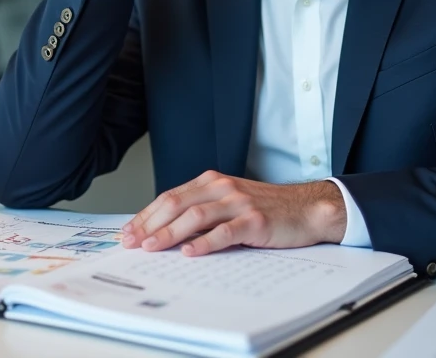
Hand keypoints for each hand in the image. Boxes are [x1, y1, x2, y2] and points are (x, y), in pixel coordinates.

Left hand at [121, 171, 346, 256]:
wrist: (306, 208)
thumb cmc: (266, 209)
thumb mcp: (229, 202)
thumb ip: (202, 210)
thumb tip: (165, 231)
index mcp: (212, 182)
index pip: (170, 197)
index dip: (147, 214)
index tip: (129, 232)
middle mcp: (222, 188)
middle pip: (177, 204)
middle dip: (150, 224)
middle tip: (132, 242)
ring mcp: (239, 203)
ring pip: (196, 216)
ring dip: (170, 233)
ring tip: (152, 247)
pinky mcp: (255, 221)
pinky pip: (225, 232)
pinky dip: (205, 243)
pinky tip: (190, 252)